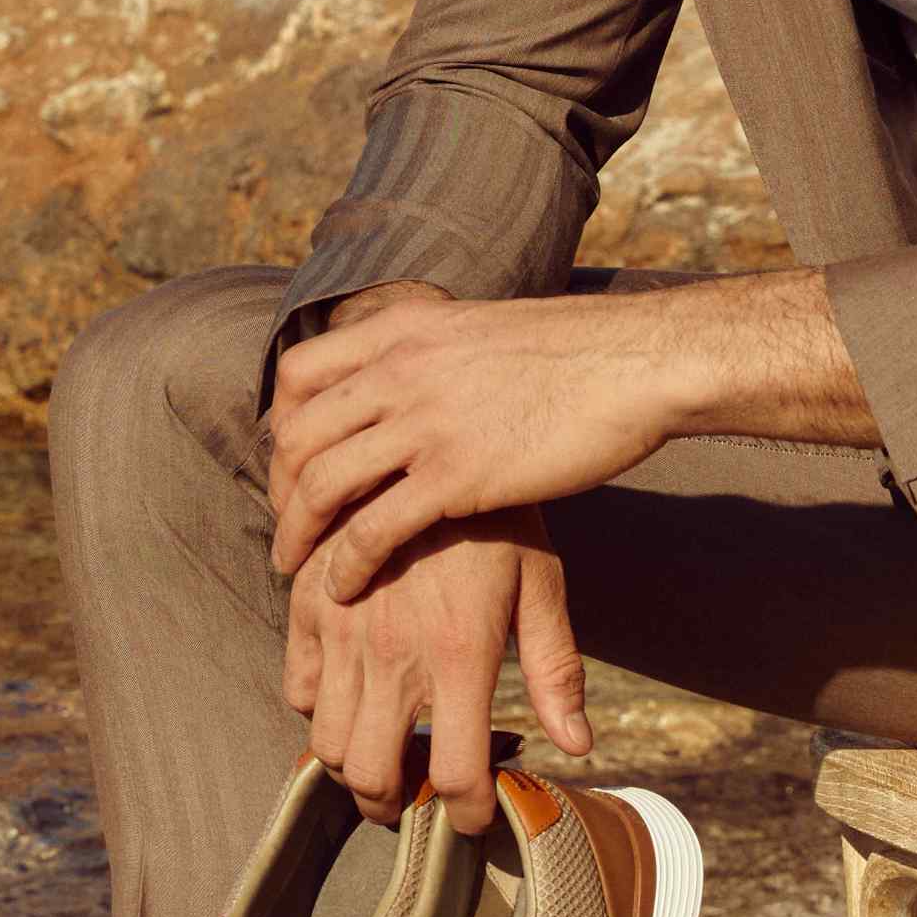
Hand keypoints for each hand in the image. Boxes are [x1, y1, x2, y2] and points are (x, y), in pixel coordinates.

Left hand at [267, 292, 684, 605]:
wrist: (636, 363)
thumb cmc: (573, 355)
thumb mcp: (478, 331)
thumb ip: (431, 353)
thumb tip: (410, 374)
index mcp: (401, 329)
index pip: (297, 373)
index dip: (281, 425)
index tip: (291, 464)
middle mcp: (399, 369)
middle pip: (298, 435)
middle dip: (280, 489)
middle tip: (289, 527)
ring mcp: (424, 422)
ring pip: (321, 484)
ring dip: (297, 534)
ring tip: (296, 568)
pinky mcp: (455, 476)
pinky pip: (372, 528)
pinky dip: (345, 564)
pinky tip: (344, 588)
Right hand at [281, 508, 593, 832]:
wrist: (426, 439)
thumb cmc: (498, 516)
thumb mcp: (541, 583)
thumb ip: (557, 669)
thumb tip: (579, 745)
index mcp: (460, 656)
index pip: (455, 774)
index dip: (467, 814)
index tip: (474, 818)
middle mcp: (394, 656)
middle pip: (374, 776)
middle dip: (395, 806)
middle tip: (414, 800)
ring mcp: (344, 634)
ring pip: (328, 744)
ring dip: (354, 767)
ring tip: (382, 759)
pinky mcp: (309, 608)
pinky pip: (299, 689)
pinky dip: (320, 712)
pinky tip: (353, 700)